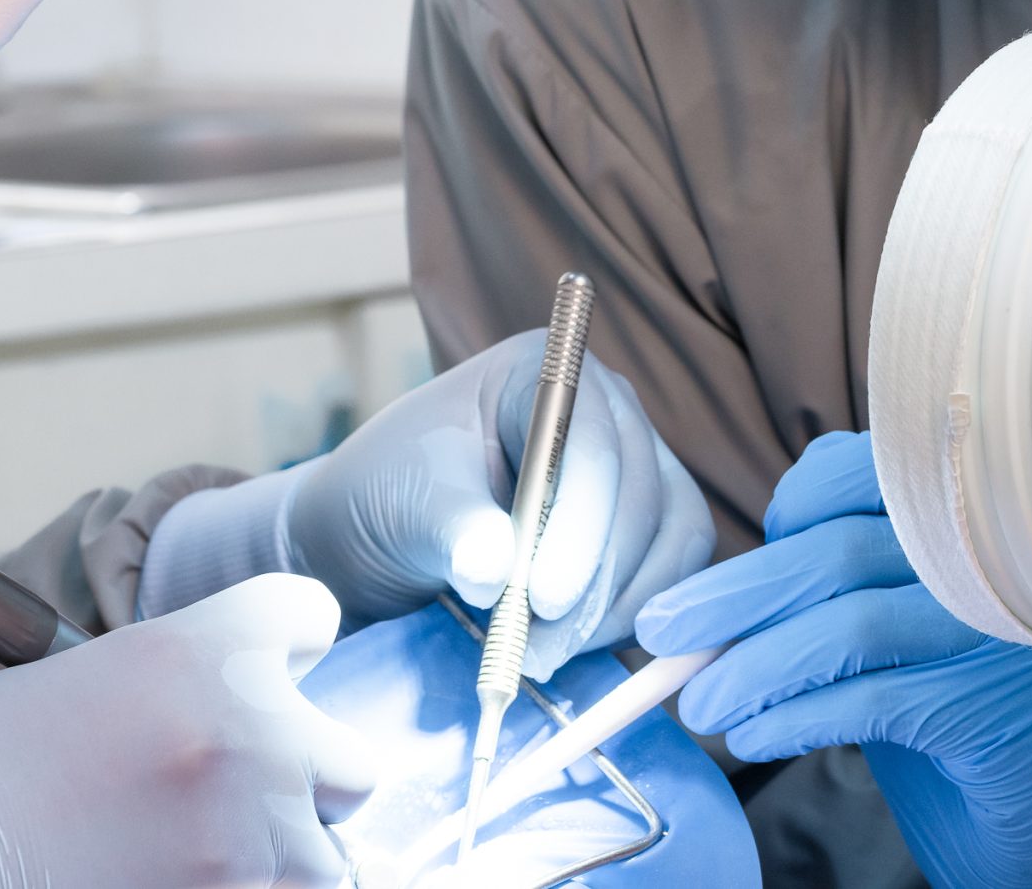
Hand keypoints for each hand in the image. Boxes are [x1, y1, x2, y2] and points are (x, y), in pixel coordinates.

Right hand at [0, 574, 376, 888]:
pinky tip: (183, 879)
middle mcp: (248, 733)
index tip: (277, 665)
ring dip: (281, 861)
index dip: (289, 645)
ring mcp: (248, 837)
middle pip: (352, 763)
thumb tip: (236, 713)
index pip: (308, 616)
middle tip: (233, 801)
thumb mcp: (88, 683)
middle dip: (305, 784)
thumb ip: (184, 687)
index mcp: (202, 648)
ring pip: (326, 859)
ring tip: (200, 855)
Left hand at [141, 330, 713, 678]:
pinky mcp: (641, 540)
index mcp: (549, 374)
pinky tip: (586, 657)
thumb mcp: (390, 501)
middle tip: (530, 647)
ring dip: (612, 612)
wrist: (358, 548)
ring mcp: (634, 475)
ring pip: (669, 547)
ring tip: (538, 657)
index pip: (592, 440)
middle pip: (642, 498)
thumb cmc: (367, 502)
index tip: (534, 595)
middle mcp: (605, 414)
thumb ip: (444, 521)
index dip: (574, 520)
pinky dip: (638, 624)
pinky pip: (673, 582)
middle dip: (589, 581)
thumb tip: (492, 559)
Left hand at [635, 432, 1031, 888]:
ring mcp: (1004, 623)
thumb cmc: (943, 684)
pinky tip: (753, 735)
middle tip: (660, 634)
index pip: (848, 468)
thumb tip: (695, 602)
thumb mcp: (883, 605)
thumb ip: (816, 576)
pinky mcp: (1000, 702)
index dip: (776, 513)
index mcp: (958, 498)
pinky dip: (797, 717)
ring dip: (753, 668)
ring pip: (849, 627)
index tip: (725, 570)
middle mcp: (990, 547)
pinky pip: (873, 700)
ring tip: (699, 705)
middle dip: (733, 597)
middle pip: (836, 551)